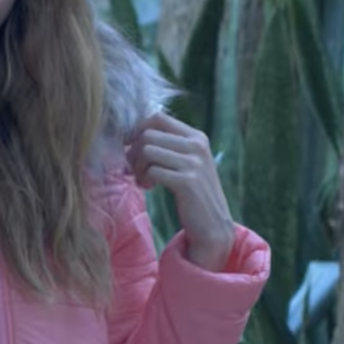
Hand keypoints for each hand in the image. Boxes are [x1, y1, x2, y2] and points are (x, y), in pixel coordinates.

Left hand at [127, 112, 237, 268]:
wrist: (212, 225)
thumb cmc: (194, 194)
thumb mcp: (188, 163)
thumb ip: (170, 146)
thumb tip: (135, 133)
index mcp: (197, 137)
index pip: (158, 117)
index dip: (138, 130)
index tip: (131, 147)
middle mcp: (197, 145)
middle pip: (148, 133)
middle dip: (134, 151)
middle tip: (135, 169)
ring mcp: (194, 163)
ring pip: (147, 150)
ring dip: (137, 166)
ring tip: (143, 179)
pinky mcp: (187, 181)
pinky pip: (153, 170)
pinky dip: (144, 179)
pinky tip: (149, 187)